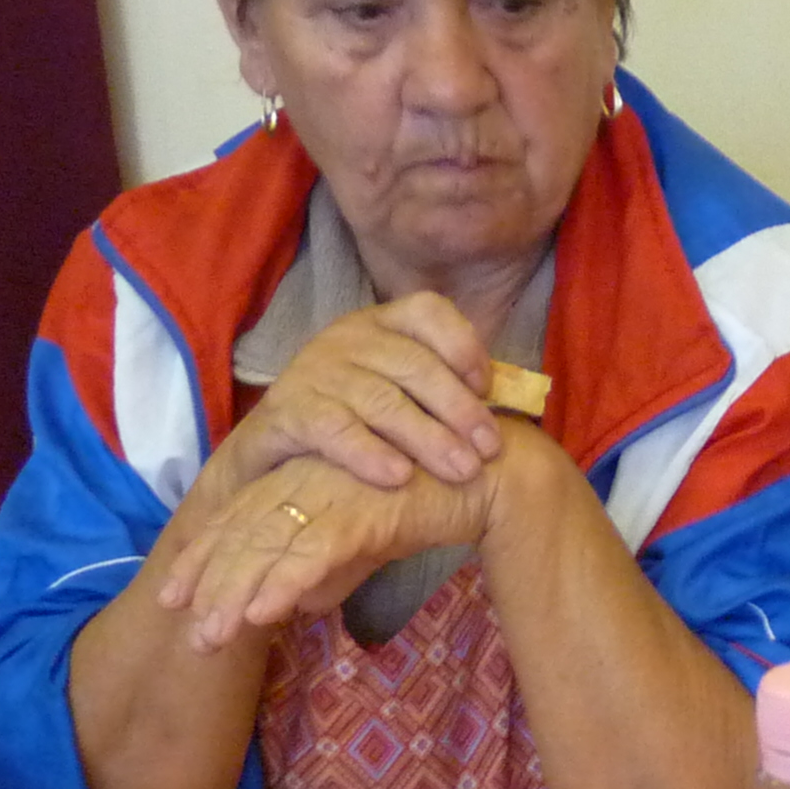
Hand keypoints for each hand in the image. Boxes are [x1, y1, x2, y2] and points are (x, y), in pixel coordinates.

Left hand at [154, 450, 500, 649]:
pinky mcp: (362, 508)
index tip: (176, 597)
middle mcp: (307, 482)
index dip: (205, 559)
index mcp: (302, 483)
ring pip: (268, 548)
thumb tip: (301, 606)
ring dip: (236, 595)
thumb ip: (333, 569)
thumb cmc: (429, 501)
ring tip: (212, 639)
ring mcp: (331, 492)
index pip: (239, 521)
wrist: (489, 476)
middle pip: (243, 538)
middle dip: (211, 588)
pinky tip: (262, 614)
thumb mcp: (369, 542)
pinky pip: (313, 551)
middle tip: (190, 636)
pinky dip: (284, 582)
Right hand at [205, 289, 497, 500]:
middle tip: (490, 449)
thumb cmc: (356, 429)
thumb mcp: (401, 398)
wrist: (274, 462)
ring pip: (381, 400)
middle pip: (413, 363)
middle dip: (458, 408)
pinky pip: (334, 429)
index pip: (427, 311)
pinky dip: (369, 453)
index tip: (490, 388)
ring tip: (462, 471)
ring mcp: (313, 371)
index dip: (463, 344)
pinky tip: (400, 477)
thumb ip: (445, 392)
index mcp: (380, 324)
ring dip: (427, 438)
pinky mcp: (287, 410)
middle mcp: (346, 338)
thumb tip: (515, 399)